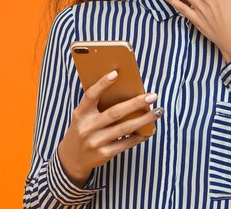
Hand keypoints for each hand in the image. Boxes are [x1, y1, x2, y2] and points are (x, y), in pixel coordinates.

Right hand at [57, 70, 163, 186]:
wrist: (72, 158)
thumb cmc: (84, 129)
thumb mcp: (84, 116)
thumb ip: (98, 105)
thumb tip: (126, 91)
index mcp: (81, 113)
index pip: (91, 95)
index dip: (102, 84)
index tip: (116, 73)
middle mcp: (87, 127)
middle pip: (115, 113)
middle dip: (136, 103)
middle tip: (152, 96)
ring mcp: (95, 141)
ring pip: (124, 128)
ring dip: (144, 119)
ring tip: (157, 112)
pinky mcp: (104, 154)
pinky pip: (126, 143)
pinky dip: (139, 136)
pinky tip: (149, 130)